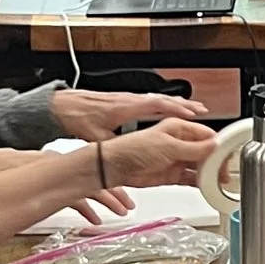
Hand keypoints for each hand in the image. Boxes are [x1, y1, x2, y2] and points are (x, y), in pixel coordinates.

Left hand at [51, 87, 208, 139]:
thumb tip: (125, 161)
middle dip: (184, 106)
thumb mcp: (98, 137)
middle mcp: (131, 102)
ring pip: (158, 104)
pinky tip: (169, 117)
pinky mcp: (125, 107)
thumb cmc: (78, 117)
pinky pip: (149, 108)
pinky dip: (163, 111)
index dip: (178, 110)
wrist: (62, 109)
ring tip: (193, 112)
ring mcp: (129, 104)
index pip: (159, 105)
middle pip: (164, 102)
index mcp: (127, 106)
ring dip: (176, 107)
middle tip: (203, 111)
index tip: (195, 115)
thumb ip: (117, 148)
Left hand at [103, 116, 217, 188]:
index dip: (218, 144)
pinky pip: (191, 178)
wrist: (115, 167)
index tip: (228, 154)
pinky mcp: (172, 174)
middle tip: (225, 171)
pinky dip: (200, 182)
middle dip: (216, 161)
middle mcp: (179, 142)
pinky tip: (207, 185)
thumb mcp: (168, 146)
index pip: (206, 135)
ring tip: (218, 180)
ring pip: (200, 166)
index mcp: (178, 128)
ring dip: (209, 173)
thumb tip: (213, 146)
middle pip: (206, 152)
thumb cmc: (133, 149)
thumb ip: (193, 148)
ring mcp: (176, 159)